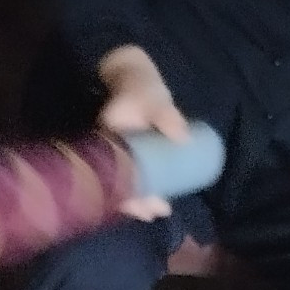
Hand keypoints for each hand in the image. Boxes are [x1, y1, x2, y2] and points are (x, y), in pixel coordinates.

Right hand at [96, 45, 189, 220]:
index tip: (146, 209)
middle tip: (160, 212)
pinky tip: (154, 199)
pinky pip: (129, 175)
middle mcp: (106, 153)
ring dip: (141, 199)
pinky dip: (141, 187)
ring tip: (160, 211)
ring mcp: (114, 154)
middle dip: (138, 203)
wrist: (130, 77)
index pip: (114, 177)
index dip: (129, 198)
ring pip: (123, 183)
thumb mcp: (152, 98)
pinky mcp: (124, 154)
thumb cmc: (140, 89)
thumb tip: (183, 139)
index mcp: (107, 142)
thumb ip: (166, 115)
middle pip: (118, 186)